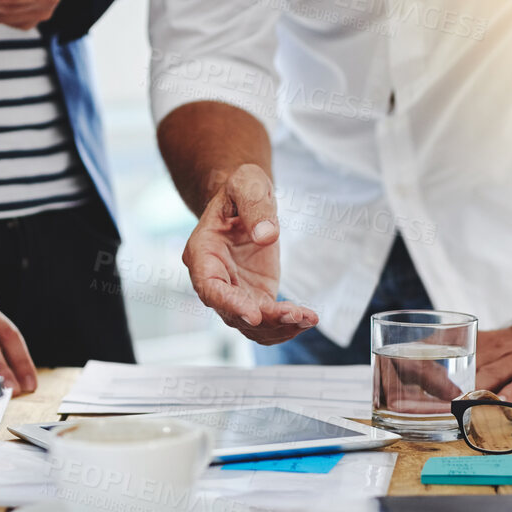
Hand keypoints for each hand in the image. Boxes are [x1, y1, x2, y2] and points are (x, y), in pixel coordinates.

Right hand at [183, 163, 316, 343]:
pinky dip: (286, 324)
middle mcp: (213, 279)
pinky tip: (308, 318)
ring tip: (308, 318)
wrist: (247, 201)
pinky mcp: (254, 297)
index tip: (255, 315)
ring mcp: (233, 292)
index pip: (210, 286)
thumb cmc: (241, 189)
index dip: (229, 304)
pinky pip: (267, 321)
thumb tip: (267, 236)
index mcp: (202, 252)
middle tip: (296, 314)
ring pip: (251, 324)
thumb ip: (255, 206)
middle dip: (265, 320)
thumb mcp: (247, 184)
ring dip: (279, 327)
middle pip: (232, 312)